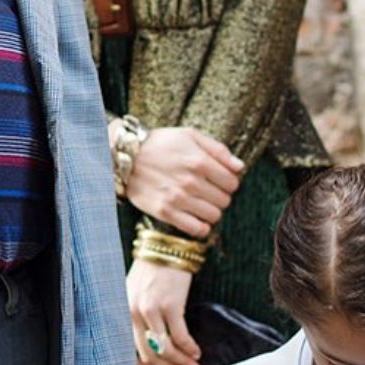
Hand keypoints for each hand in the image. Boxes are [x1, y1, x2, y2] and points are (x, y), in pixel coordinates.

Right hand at [120, 125, 242, 237]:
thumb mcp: (188, 135)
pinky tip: (193, 216)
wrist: (124, 155)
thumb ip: (217, 149)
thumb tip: (239, 167)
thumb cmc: (158, 143)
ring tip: (198, 201)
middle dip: (219, 195)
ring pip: (214, 216)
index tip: (218, 180)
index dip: (228, 181)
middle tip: (206, 189)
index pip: (232, 182)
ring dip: (210, 210)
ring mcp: (177, 198)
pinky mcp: (165, 212)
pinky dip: (200, 226)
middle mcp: (190, 181)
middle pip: (225, 200)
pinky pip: (197, 229)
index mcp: (198, 161)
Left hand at [126, 258, 199, 364]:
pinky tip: (196, 351)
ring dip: (182, 363)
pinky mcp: (171, 305)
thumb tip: (151, 343)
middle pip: (150, 352)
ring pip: (166, 349)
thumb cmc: (152, 268)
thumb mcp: (136, 291)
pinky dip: (190, 348)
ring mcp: (151, 309)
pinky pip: (181, 337)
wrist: (165, 245)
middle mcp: (133, 311)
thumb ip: (138, 315)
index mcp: (123, 308)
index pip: (130, 347)